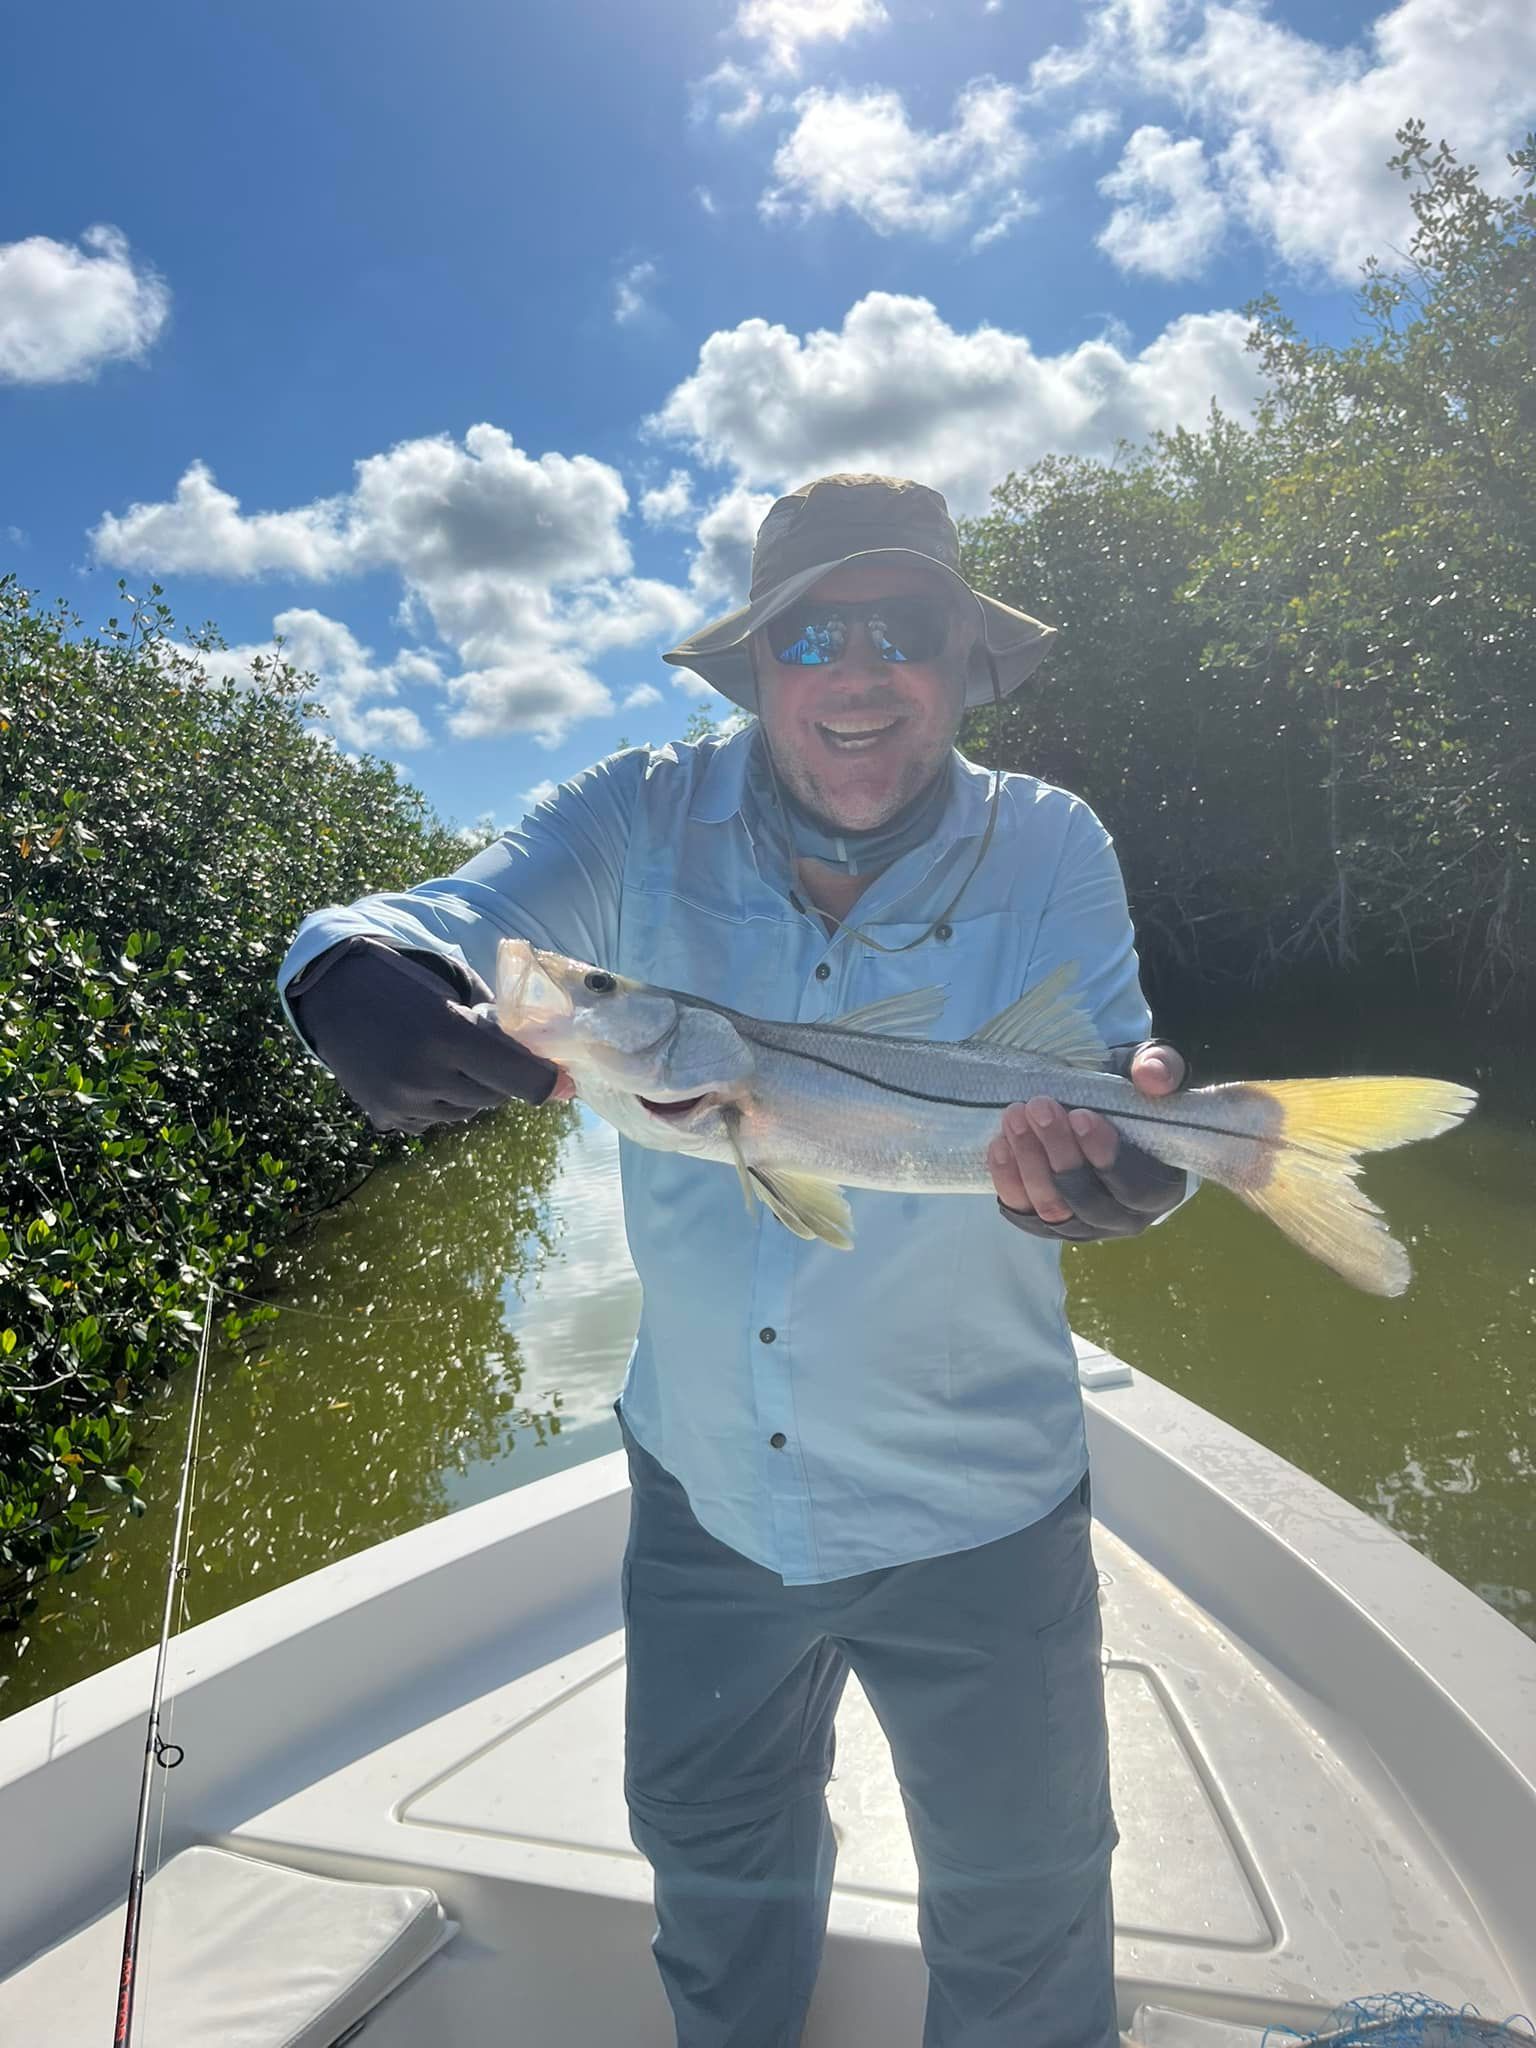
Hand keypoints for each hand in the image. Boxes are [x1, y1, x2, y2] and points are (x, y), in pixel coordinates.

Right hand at [286, 935, 571, 1132]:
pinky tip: (419, 1071)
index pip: (522, 1079)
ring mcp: (403, 1101)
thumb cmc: (403, 982)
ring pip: (467, 1110)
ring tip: (446, 1057)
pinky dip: (439, 1101)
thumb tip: (545, 1061)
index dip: (550, 1083)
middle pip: (497, 1097)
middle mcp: (425, 1074)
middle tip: (486, 1051)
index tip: (567, 1083)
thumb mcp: (455, 989)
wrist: (332, 992)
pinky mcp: (386, 1116)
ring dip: (470, 1090)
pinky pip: (435, 1119)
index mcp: (448, 1032)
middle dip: (502, 1077)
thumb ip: (498, 1024)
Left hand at [988, 1041, 1187, 1241]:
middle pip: (1086, 1199)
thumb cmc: (1135, 1094)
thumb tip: (1152, 1076)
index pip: (1134, 1186)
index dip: (1107, 1156)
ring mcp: (1080, 1224)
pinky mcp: (1044, 1221)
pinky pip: (1022, 1209)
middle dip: (1059, 1152)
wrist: (1104, 1108)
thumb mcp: (1155, 1071)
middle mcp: (1121, 1218)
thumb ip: (1162, 1069)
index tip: (1081, 1116)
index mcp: (1159, 1190)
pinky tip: (1000, 1144)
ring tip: (1015, 1117)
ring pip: (1051, 1207)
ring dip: (1029, 1161)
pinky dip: (1008, 1179)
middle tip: (1039, 1106)